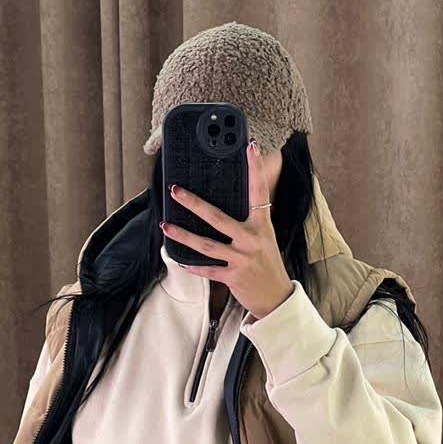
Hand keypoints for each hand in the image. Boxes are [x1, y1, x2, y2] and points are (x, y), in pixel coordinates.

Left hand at [161, 138, 294, 320]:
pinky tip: (178, 259)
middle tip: (176, 190)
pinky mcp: (232, 276)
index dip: (255, 168)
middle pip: (217, 217)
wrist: (276, 297)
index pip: (259, 190)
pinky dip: (192, 265)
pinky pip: (207, 269)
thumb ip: (251, 221)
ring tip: (166, 226)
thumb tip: (228, 204)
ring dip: (183, 235)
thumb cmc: (267, 264)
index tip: (250, 146)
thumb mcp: (265, 237)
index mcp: (262, 225)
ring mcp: (241, 258)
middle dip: (194, 203)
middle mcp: (251, 239)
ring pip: (205, 245)